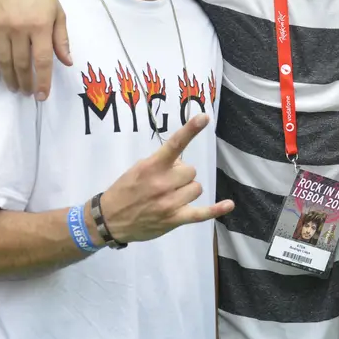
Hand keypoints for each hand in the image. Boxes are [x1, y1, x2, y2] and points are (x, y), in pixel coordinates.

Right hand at [0, 0, 71, 99]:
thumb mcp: (58, 12)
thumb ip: (62, 39)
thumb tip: (66, 62)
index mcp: (41, 25)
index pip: (43, 60)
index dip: (43, 81)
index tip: (42, 96)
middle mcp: (19, 28)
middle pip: (22, 64)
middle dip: (25, 83)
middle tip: (28, 93)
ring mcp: (0, 26)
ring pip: (4, 61)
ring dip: (9, 78)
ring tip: (15, 87)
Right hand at [100, 114, 235, 243]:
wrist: (109, 220)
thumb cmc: (125, 190)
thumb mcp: (138, 169)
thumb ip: (161, 163)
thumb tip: (182, 163)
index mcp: (152, 166)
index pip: (175, 145)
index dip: (190, 130)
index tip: (204, 118)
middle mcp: (162, 183)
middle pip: (191, 171)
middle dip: (181, 175)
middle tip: (166, 183)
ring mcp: (170, 202)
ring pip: (196, 188)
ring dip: (186, 190)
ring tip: (170, 197)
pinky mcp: (175, 219)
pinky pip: (201, 214)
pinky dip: (216, 210)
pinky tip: (228, 204)